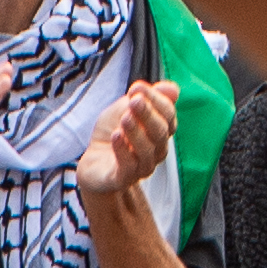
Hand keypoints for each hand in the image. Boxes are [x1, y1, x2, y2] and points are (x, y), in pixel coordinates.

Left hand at [71, 79, 178, 204]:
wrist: (93, 160)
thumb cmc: (113, 131)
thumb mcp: (126, 108)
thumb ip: (146, 97)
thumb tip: (173, 89)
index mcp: (161, 130)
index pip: (168, 114)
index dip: (155, 99)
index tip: (137, 87)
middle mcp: (156, 150)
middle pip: (160, 132)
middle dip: (148, 114)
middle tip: (134, 100)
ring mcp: (141, 167)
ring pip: (147, 151)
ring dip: (136, 132)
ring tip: (125, 118)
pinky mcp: (122, 179)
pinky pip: (128, 167)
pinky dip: (123, 150)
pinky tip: (116, 136)